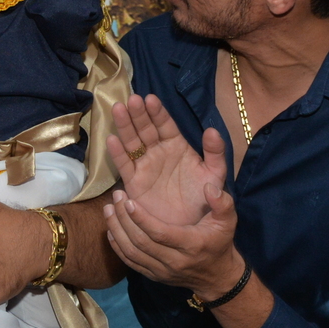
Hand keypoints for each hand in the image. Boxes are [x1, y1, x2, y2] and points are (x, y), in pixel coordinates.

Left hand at [103, 181, 240, 299]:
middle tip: (115, 198)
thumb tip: (208, 187)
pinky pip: (130, 263)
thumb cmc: (220, 243)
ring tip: (108, 209)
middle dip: (123, 219)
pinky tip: (110, 229)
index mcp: (191, 245)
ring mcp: (162, 271)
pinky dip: (117, 246)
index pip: (160, 233)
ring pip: (131, 252)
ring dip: (116, 230)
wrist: (217, 277)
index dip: (141, 218)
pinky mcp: (153, 276)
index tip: (128, 200)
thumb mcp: (228, 221)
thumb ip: (222, 203)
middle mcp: (174, 261)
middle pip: (140, 241)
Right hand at [105, 94, 225, 225]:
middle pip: (145, 129)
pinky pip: (124, 165)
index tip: (150, 99)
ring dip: (125, 126)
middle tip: (132, 99)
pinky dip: (117, 153)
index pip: (166, 125)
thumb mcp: (215, 175)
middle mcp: (158, 153)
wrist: (191, 228)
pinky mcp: (134, 182)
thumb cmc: (204, 200)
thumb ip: (216, 153)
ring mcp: (144, 166)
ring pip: (132, 142)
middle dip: (138, 114)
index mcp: (178, 147)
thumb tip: (212, 130)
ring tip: (118, 109)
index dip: (158, 113)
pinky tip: (112, 139)